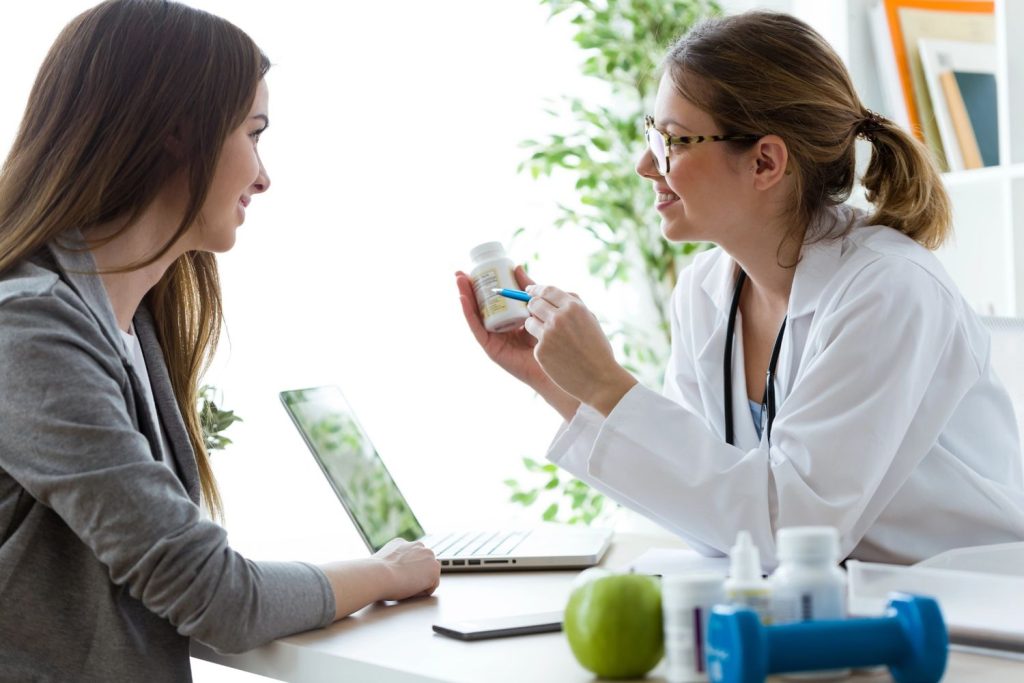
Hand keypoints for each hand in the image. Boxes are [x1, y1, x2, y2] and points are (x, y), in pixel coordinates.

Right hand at [320, 539, 439, 619]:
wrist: (378, 574)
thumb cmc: (371, 573)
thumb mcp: (375, 564)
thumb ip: (382, 565)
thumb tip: (366, 573)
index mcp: (401, 543)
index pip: (410, 560)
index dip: (404, 573)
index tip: (395, 579)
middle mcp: (416, 545)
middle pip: (421, 568)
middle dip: (414, 578)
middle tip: (399, 585)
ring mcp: (427, 556)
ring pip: (427, 577)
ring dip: (418, 585)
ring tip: (402, 587)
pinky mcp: (434, 568)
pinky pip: (432, 586)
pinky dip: (422, 592)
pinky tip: (409, 590)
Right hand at [456, 267, 580, 419]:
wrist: (558, 363)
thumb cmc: (551, 338)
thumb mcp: (537, 307)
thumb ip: (527, 290)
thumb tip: (516, 268)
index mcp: (510, 319)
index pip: (492, 299)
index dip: (483, 284)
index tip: (476, 268)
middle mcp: (499, 328)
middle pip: (479, 305)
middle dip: (468, 288)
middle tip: (460, 272)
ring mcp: (494, 338)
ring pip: (475, 315)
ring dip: (464, 296)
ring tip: (459, 280)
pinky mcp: (491, 348)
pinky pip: (477, 328)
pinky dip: (468, 313)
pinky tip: (463, 299)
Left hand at [523, 284, 636, 415]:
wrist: (600, 379)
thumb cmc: (597, 349)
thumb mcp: (590, 319)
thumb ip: (572, 304)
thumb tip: (550, 293)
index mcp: (573, 307)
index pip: (547, 290)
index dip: (535, 289)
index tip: (528, 290)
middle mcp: (559, 318)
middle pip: (533, 303)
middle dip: (532, 306)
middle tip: (535, 313)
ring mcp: (548, 334)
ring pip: (529, 322)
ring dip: (534, 326)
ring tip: (551, 338)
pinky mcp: (540, 351)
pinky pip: (535, 342)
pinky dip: (542, 346)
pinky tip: (556, 355)